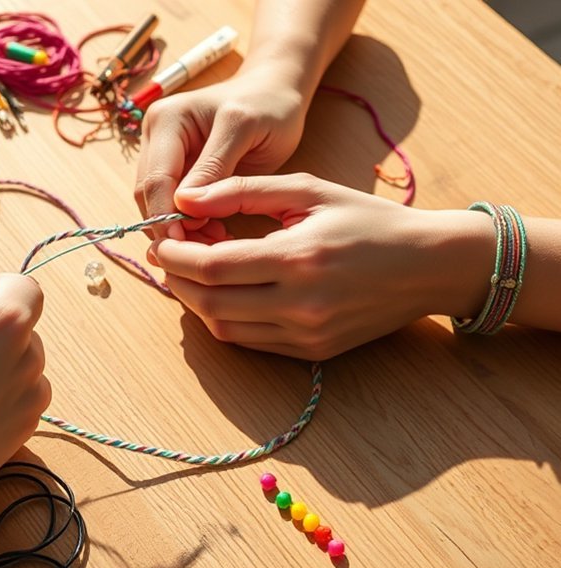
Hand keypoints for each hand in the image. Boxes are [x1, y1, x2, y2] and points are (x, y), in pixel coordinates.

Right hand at [134, 64, 308, 238]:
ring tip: (216, 243)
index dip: (165, 218)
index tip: (186, 251)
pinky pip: (172, 204)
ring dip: (181, 229)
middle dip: (172, 227)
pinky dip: (189, 224)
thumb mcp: (245, 129)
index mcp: (167, 120)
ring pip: (156, 205)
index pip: (154, 180)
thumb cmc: (267, 105)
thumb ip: (214, 166)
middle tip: (205, 254)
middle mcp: (155, 136)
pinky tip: (215, 233)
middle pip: (148, 196)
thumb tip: (183, 206)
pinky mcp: (174, 169)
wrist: (273, 93)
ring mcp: (160, 153)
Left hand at [150, 174, 495, 359]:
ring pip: (225, 329)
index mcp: (298, 257)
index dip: (176, 256)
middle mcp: (300, 304)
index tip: (162, 240)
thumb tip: (186, 198)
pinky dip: (225, 320)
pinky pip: (250, 342)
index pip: (211, 266)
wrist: (429, 266)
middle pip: (209, 303)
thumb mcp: (307, 190)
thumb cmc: (368, 220)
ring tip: (188, 275)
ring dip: (196, 304)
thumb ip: (241, 192)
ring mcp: (307, 334)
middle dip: (177, 281)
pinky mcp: (313, 352)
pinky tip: (221, 295)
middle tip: (167, 258)